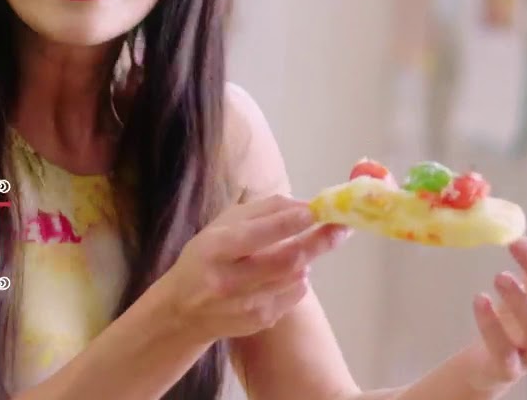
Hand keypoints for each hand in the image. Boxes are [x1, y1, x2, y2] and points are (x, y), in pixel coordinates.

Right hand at [157, 194, 350, 343]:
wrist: (184, 310)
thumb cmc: (207, 256)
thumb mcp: (223, 224)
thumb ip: (263, 210)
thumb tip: (304, 205)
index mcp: (215, 249)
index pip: (256, 236)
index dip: (288, 223)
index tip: (314, 210)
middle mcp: (228, 281)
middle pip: (286, 261)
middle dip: (318, 242)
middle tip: (342, 227)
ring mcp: (245, 306)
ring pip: (296, 277)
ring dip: (306, 259)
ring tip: (299, 248)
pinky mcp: (260, 321)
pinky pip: (295, 294)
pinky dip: (298, 279)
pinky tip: (282, 274)